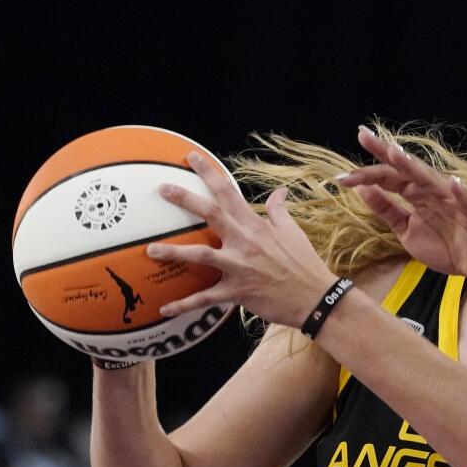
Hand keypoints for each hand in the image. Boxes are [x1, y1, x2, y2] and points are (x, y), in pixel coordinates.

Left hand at [147, 152, 337, 327]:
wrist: (315, 298)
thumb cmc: (305, 264)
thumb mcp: (294, 232)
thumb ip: (280, 211)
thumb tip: (279, 192)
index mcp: (256, 225)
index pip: (229, 192)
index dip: (209, 173)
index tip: (192, 158)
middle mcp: (244, 242)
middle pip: (210, 214)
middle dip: (184, 199)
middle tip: (162, 189)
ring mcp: (239, 267)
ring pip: (200, 256)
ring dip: (173, 252)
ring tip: (150, 250)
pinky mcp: (237, 292)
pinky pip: (205, 298)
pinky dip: (184, 304)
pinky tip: (164, 309)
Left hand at [336, 126, 466, 284]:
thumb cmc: (445, 246)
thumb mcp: (406, 230)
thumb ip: (387, 209)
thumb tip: (361, 189)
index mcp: (415, 194)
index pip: (389, 176)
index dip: (367, 170)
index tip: (341, 173)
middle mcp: (431, 191)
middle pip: (405, 170)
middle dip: (385, 155)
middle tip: (363, 136)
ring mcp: (452, 200)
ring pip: (431, 180)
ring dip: (415, 167)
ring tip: (396, 153)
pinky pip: (465, 201)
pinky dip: (459, 192)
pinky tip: (452, 184)